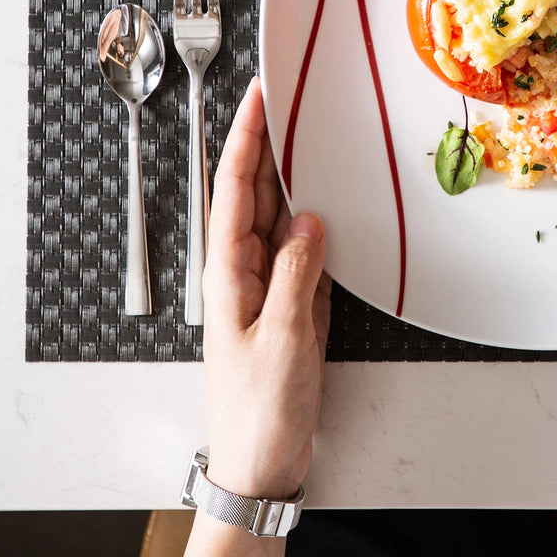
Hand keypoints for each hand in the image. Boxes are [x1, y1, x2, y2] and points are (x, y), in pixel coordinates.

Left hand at [201, 77, 330, 500]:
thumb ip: (296, 275)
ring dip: (292, 171)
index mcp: (230, 272)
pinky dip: (315, 213)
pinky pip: (304, 243)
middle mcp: (246, 268)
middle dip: (268, 140)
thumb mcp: (282, 339)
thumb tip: (309, 221)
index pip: (233, 189)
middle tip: (287, 96)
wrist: (262, 460)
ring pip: (280, 212)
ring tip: (308, 129)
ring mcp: (269, 281)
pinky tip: (326, 195)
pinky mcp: (293, 298)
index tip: (258, 96)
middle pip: (255, 190)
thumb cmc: (261, 408)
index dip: (245, 139)